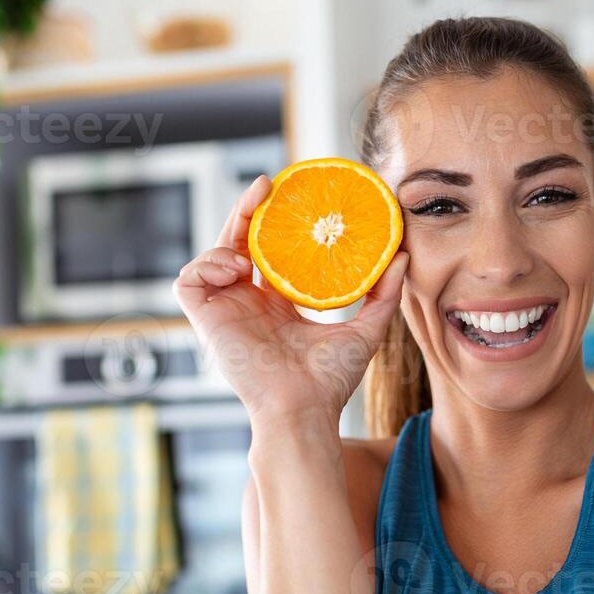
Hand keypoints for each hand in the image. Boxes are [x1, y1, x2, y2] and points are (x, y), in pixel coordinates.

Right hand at [172, 175, 408, 427]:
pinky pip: (189, 280)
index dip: (274, 221)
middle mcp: (249, 302)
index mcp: (278, 303)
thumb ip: (383, 294)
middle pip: (240, 242)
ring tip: (250, 248)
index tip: (289, 194)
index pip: (271, 251)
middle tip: (266, 185)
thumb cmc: (330, 380)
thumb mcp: (365, 329)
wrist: (303, 409)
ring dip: (226, 239)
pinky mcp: (204, 320)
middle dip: (247, 210)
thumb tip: (403, 256)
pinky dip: (207, 265)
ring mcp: (225, 310)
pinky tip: (236, 269)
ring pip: (211, 257)